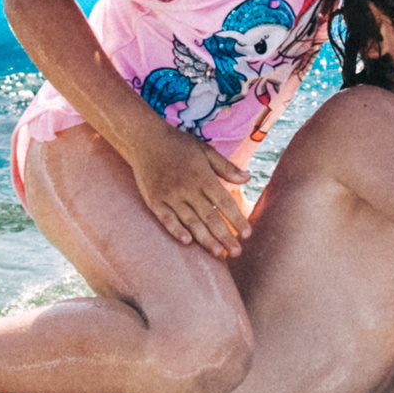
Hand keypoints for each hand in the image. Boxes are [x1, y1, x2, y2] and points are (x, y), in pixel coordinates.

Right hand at [126, 124, 252, 255]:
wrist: (145, 139)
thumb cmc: (179, 145)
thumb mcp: (205, 151)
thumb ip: (226, 167)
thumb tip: (248, 178)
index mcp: (203, 176)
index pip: (224, 202)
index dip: (236, 219)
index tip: (247, 234)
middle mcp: (187, 187)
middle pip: (210, 216)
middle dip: (224, 236)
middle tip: (237, 252)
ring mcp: (169, 195)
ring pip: (190, 221)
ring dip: (205, 238)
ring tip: (217, 253)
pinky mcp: (154, 200)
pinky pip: (166, 218)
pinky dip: (176, 230)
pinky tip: (187, 242)